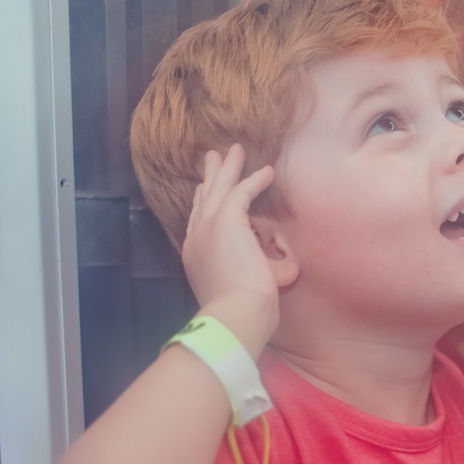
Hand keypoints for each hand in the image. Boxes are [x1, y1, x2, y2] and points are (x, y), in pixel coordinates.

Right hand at [181, 145, 279, 349]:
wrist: (236, 313)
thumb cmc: (240, 312)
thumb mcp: (234, 290)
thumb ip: (239, 276)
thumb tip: (255, 275)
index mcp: (195, 256)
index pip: (197, 222)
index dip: (201, 203)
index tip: (202, 190)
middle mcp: (197, 239)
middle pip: (203, 199)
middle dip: (209, 178)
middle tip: (213, 158)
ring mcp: (208, 228)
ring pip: (218, 189)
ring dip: (228, 169)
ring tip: (235, 150)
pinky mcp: (226, 221)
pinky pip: (241, 192)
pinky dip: (254, 180)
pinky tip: (268, 171)